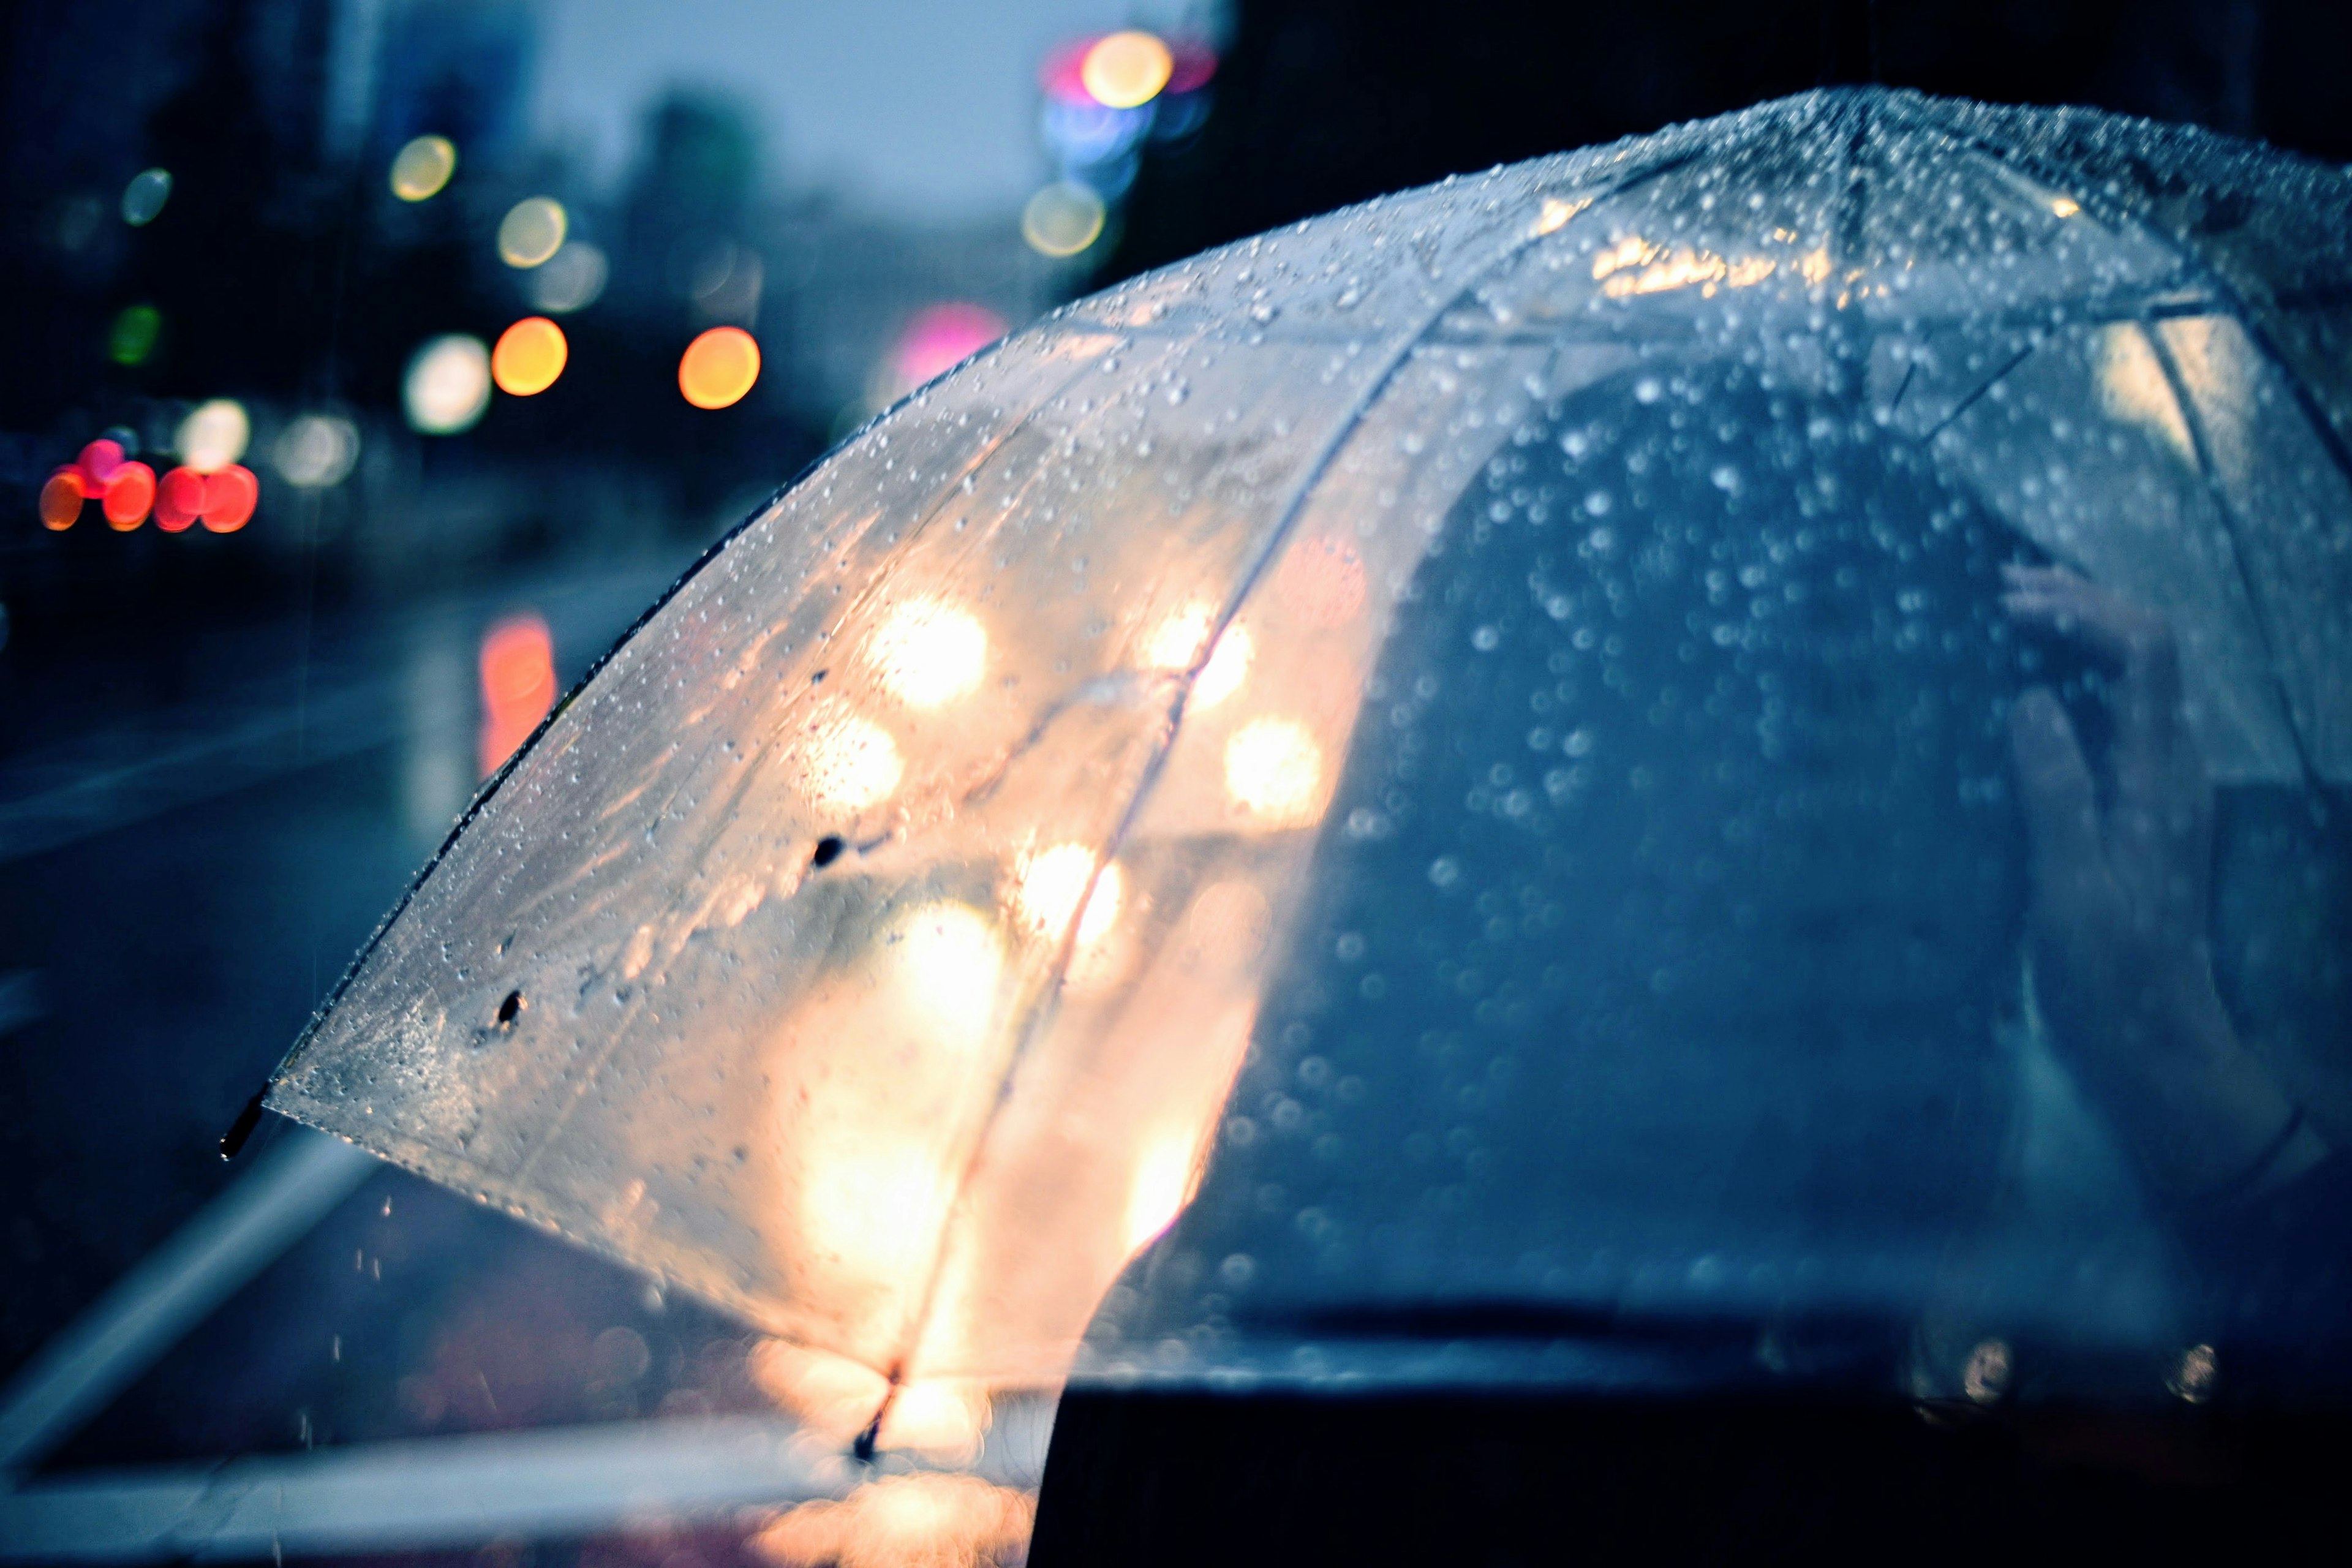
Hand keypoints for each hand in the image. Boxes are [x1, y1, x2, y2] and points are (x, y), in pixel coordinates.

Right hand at [2003, 565, 2325, 1198]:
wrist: (2156, 1041)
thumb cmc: (2108, 972)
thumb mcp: (2070, 884)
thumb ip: (2057, 789)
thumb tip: (2032, 698)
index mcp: (2162, 776)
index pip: (2145, 654)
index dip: (2082, 612)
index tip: (2008, 606)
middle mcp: (2173, 767)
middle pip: (2148, 652)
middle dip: (2082, 606)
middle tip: (2002, 588)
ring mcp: (2161, 787)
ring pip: (2135, 681)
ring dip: (2079, 638)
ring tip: (2009, 620)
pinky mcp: (2139, 810)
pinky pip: (2115, 719)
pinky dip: (2073, 683)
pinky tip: (2024, 692)